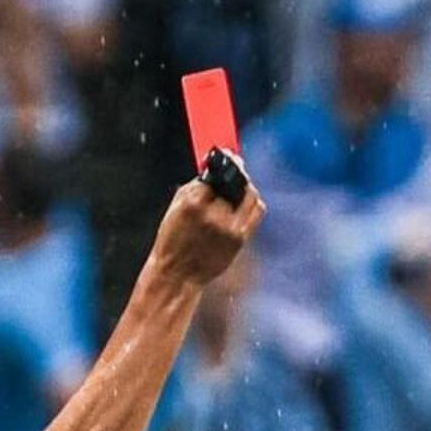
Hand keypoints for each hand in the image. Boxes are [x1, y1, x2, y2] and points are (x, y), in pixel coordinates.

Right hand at [143, 168, 263, 293]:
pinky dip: (254, 202)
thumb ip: (196, 185)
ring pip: (250, 194)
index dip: (224, 161)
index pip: (217, 172)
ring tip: (238, 187)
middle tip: (236, 167)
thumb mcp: (175, 207)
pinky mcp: (241, 239)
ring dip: (246, 187)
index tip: (228, 155)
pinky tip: (246, 202)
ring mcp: (230, 228)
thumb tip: (214, 167)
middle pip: (236, 181)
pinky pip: (258, 210)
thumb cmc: (173, 241)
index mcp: (193, 203)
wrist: (178, 275)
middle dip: (236, 172)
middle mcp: (214, 214)